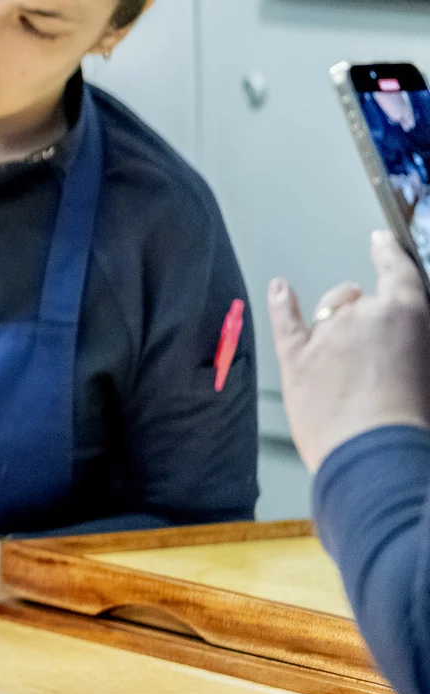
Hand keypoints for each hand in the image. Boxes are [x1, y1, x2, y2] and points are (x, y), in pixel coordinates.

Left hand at [271, 230, 429, 470]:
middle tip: (372, 338)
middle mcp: (364, 316)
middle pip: (359, 298)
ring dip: (334, 315)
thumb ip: (411, 341)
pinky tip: (278, 289)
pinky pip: (285, 322)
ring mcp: (326, 335)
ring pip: (328, 310)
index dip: (387, 253)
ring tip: (342, 337)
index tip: (381, 242)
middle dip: (364, 310)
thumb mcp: (427, 367)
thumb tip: (400, 342)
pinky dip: (281, 303)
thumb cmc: (412, 419)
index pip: (396, 271)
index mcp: (407, 314)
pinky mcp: (296, 358)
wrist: (376, 452)